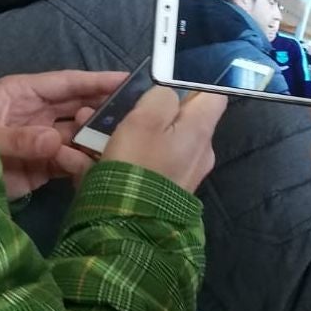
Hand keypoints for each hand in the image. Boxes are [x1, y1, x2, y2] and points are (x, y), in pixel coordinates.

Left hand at [0, 70, 127, 198]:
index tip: (125, 80)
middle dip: (103, 109)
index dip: (96, 81)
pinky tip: (97, 166)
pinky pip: (71, 161)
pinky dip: (83, 164)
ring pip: (79, 135)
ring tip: (116, 144)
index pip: (67, 83)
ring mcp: (42, 140)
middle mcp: (37, 113)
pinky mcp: (43, 166)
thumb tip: (55, 141)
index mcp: (23, 93)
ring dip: (95, 140)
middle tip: (133, 113)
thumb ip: (19, 139)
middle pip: (78, 106)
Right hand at [102, 86, 225, 192]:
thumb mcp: (145, 119)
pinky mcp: (165, 192)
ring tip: (99, 132)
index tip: (164, 79)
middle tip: (122, 107)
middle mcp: (200, 152)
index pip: (212, 94)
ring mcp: (184, 174)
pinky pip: (149, 165)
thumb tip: (168, 92)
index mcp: (200, 130)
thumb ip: (161, 96)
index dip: (192, 81)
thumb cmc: (138, 167)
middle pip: (183, 118)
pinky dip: (128, 157)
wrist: (127, 231)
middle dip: (153, 109)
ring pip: (161, 141)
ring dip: (134, 133)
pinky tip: (97, 158)